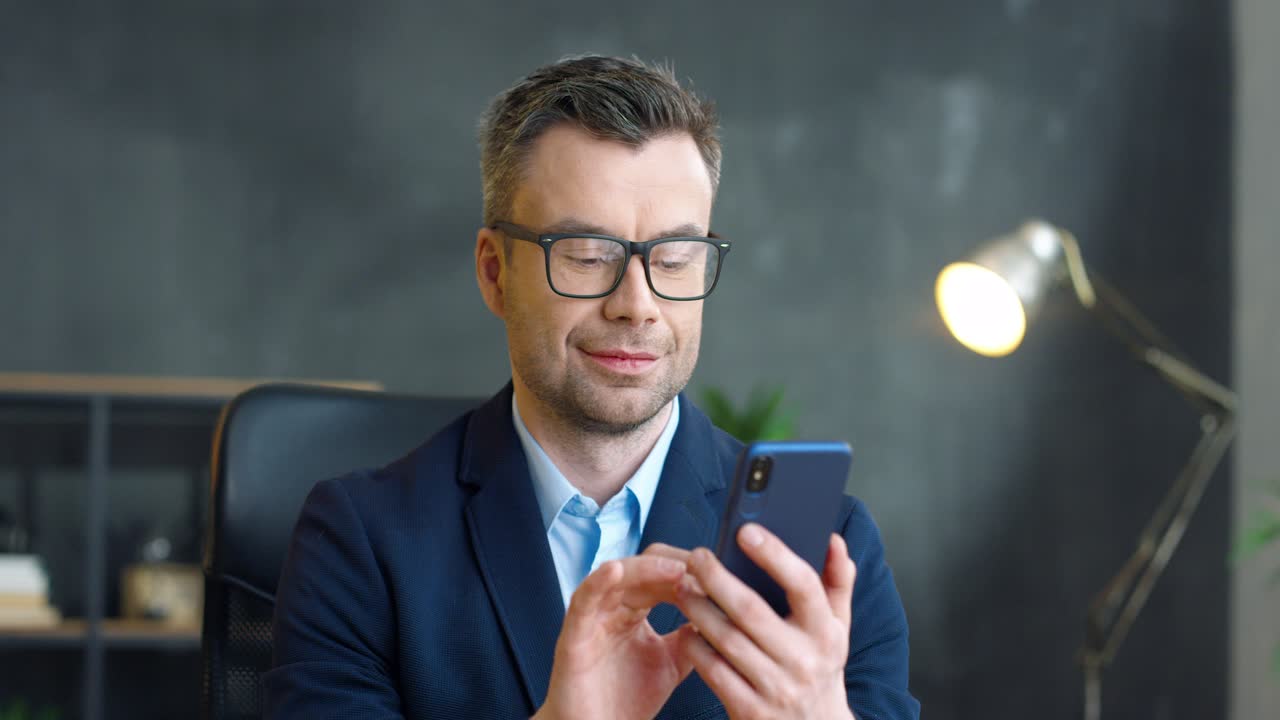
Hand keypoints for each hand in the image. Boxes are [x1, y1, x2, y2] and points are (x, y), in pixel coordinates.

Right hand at [533, 555, 698, 719]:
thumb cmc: (625, 701)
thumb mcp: (672, 663)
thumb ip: (691, 638)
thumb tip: (719, 614)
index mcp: (633, 611)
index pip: (660, 576)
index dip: (687, 572)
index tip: (714, 576)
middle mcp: (611, 609)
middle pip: (640, 568)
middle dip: (672, 565)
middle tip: (700, 568)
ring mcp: (591, 619)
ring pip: (614, 578)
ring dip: (644, 569)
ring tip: (672, 568)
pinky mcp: (572, 636)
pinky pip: (582, 601)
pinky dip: (596, 583)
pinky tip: (614, 570)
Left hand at [673, 524, 856, 719]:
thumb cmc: (820, 669)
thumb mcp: (837, 629)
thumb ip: (837, 583)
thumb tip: (834, 540)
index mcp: (826, 633)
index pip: (803, 585)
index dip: (775, 554)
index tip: (746, 531)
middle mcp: (803, 660)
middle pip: (751, 609)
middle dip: (717, 578)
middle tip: (697, 556)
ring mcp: (776, 688)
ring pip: (726, 638)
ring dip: (698, 608)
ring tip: (683, 587)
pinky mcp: (750, 710)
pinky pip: (713, 671)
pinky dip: (696, 646)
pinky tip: (687, 628)